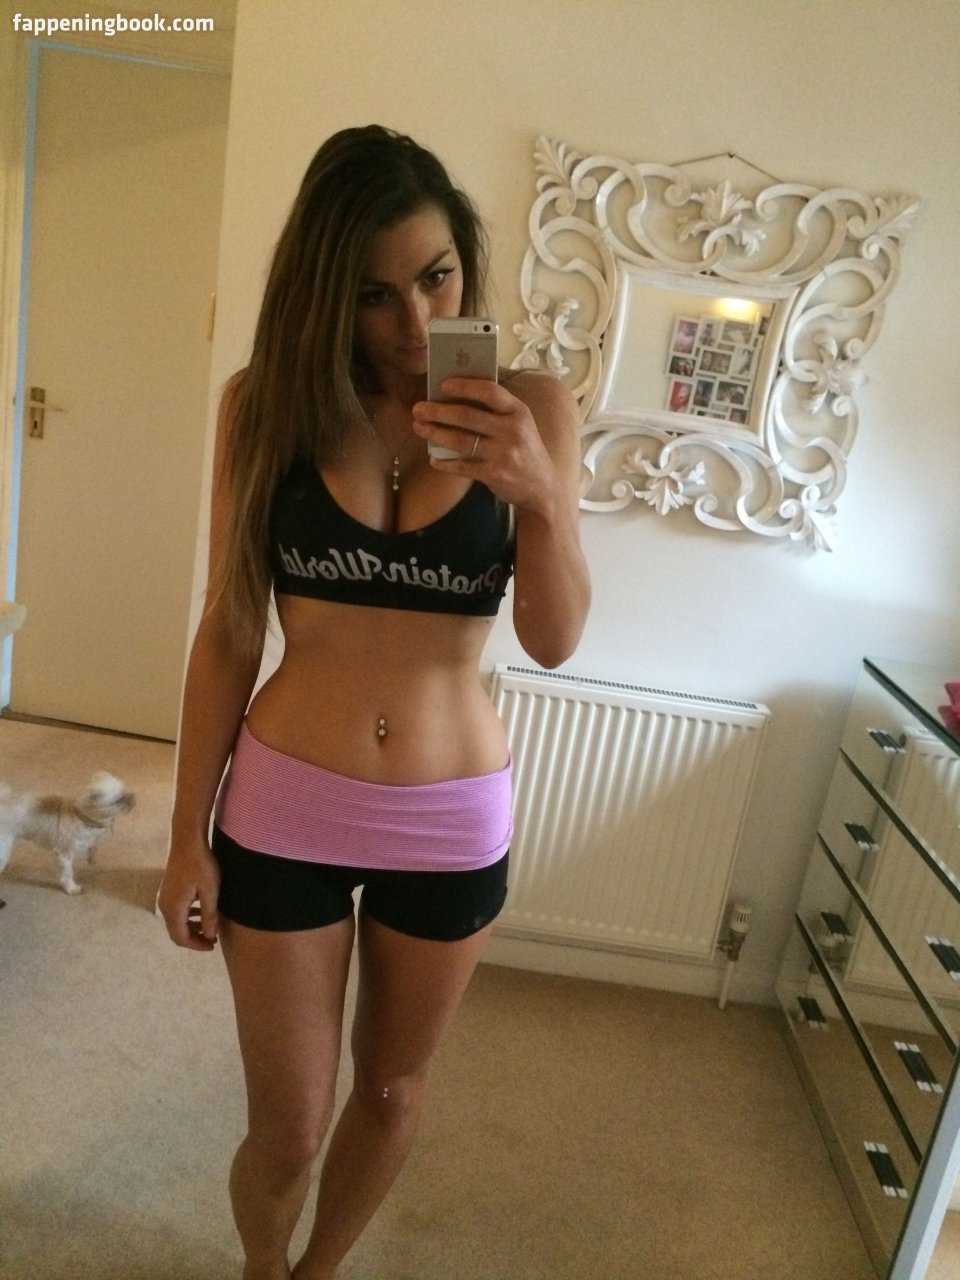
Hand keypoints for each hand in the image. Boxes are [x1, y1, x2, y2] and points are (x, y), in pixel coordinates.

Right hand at [157, 835, 219, 951]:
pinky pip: (176, 910)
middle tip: (212, 938)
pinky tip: (201, 910)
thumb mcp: (210, 892)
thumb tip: (209, 936)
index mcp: (173, 909)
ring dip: (192, 927)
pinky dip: (188, 915)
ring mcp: (164, 897)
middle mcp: (164, 906)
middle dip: (194, 938)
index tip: (212, 945)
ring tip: (209, 926)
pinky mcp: (168, 889)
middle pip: (177, 932)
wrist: (187, 841)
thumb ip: (209, 916)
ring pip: (176, 921)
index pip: (181, 938)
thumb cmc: (201, 865)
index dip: (197, 945)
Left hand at [411, 376, 558, 513]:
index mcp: (518, 412)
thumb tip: (456, 396)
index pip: (490, 392)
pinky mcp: (494, 474)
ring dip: (435, 433)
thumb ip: (497, 410)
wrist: (542, 487)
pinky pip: (462, 466)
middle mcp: (512, 431)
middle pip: (468, 416)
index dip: (464, 387)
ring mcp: (503, 454)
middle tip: (418, 408)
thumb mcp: (520, 424)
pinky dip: (444, 463)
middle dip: (438, 411)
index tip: (442, 385)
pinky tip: (433, 459)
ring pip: (461, 441)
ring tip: (418, 427)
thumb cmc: (524, 450)